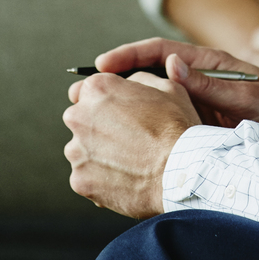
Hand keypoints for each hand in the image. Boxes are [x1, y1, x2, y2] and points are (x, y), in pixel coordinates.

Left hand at [63, 63, 198, 218]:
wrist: (182, 174)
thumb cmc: (177, 131)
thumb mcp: (167, 87)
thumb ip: (138, 79)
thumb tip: (130, 83)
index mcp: (97, 89)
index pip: (86, 90)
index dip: (105, 102)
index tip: (115, 113)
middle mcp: (79, 117)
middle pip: (81, 119)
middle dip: (99, 127)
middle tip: (127, 138)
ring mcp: (77, 151)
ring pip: (83, 150)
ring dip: (99, 154)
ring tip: (130, 162)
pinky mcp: (80, 180)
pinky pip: (87, 176)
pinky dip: (102, 178)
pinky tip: (126, 177)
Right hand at [93, 40, 258, 132]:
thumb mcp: (245, 97)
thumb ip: (209, 83)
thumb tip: (171, 65)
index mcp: (209, 63)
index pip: (160, 51)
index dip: (129, 55)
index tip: (102, 64)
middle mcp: (199, 78)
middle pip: (149, 71)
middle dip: (117, 77)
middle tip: (85, 89)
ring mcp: (197, 101)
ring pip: (152, 97)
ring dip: (125, 103)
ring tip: (93, 114)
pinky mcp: (198, 124)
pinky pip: (165, 120)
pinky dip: (143, 126)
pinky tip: (123, 140)